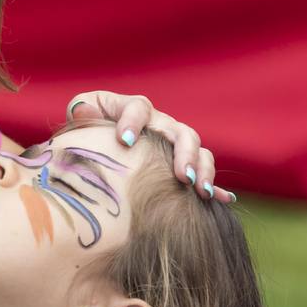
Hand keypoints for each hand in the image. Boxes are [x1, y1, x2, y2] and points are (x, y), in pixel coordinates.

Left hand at [64, 91, 235, 201]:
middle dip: (183, 153)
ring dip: (202, 169)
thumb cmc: (88, 126)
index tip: (124, 140)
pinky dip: (215, 186)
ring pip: (197, 149)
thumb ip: (84, 113)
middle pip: (178, 131)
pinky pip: (201, 172)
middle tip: (182, 176)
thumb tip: (83, 111)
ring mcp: (173, 142)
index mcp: (133, 108)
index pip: (139, 108)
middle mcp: (159, 123)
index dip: (133, 122)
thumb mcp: (83, 115)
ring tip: (200, 190)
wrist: (97, 142)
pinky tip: (224, 199)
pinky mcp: (181, 162)